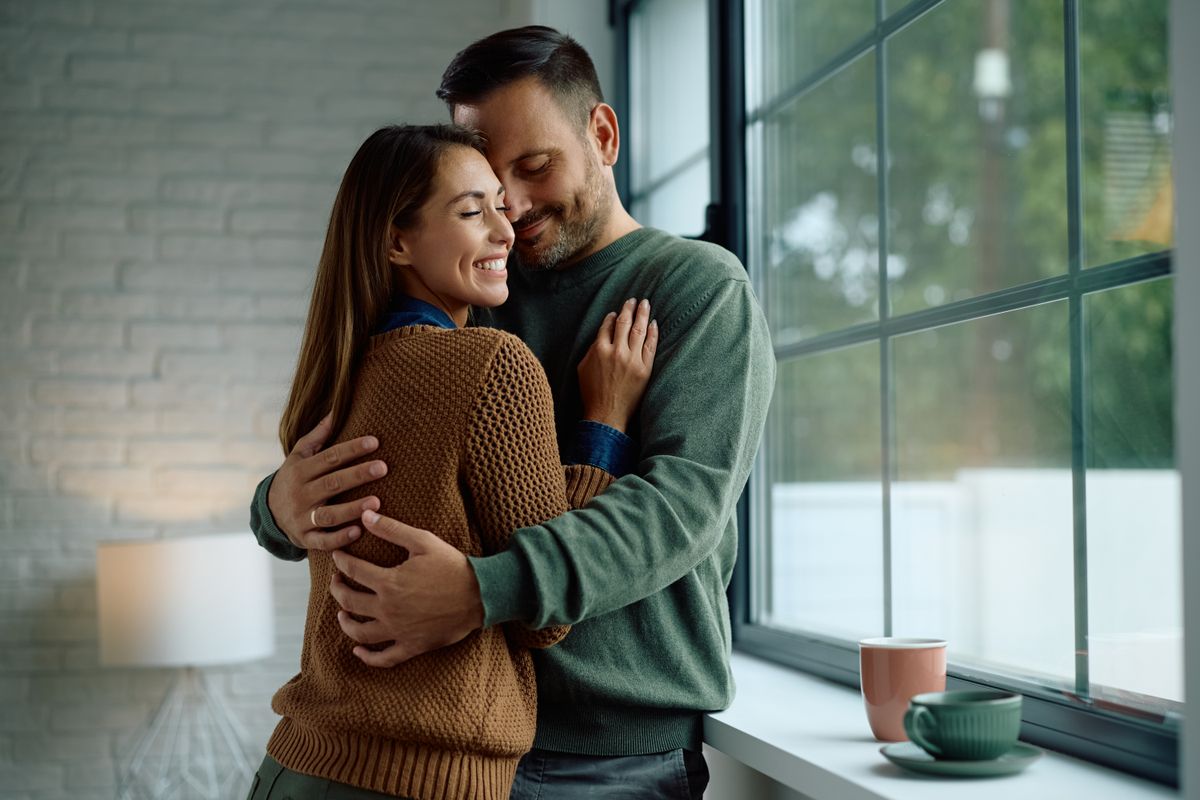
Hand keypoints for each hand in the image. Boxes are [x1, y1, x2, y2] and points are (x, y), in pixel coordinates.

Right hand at [267, 413, 387, 550]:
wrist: (268, 514)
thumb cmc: (293, 479)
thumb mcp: (298, 456)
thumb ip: (317, 436)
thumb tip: (336, 410)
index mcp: (301, 471)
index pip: (329, 458)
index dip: (351, 449)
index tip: (374, 442)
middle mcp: (301, 494)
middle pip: (332, 483)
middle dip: (357, 475)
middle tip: (383, 467)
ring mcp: (302, 517)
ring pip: (328, 514)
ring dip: (352, 508)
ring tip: (376, 501)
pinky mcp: (305, 539)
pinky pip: (323, 540)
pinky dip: (339, 538)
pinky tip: (359, 532)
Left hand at [329, 510, 484, 666]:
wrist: (480, 595)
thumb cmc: (452, 566)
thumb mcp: (423, 541)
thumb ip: (392, 529)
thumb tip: (365, 515)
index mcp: (389, 583)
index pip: (353, 571)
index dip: (342, 561)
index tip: (338, 556)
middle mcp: (388, 609)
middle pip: (350, 601)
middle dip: (338, 589)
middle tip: (336, 581)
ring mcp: (398, 631)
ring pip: (360, 633)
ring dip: (346, 623)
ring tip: (341, 614)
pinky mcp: (411, 646)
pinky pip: (384, 658)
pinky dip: (368, 657)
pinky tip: (359, 651)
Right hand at [577, 297, 657, 431]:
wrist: (606, 414)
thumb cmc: (592, 393)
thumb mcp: (583, 368)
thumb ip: (592, 350)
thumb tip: (601, 337)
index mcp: (599, 350)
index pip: (607, 326)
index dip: (612, 317)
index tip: (616, 312)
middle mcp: (616, 352)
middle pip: (624, 323)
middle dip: (629, 309)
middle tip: (634, 300)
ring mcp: (632, 360)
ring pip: (639, 330)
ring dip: (643, 314)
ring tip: (645, 304)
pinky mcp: (644, 369)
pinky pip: (650, 346)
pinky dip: (652, 333)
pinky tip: (654, 324)